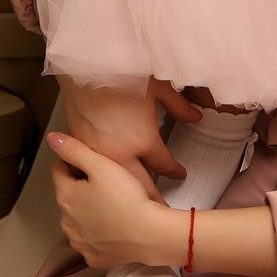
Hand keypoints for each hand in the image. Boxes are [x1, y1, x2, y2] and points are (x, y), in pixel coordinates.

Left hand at [43, 131, 185, 268]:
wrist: (149, 234)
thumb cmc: (126, 197)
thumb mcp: (101, 165)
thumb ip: (74, 150)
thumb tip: (52, 138)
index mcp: (65, 196)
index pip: (59, 170)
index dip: (75, 161)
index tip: (93, 162)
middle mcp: (66, 222)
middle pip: (69, 196)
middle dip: (82, 188)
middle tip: (107, 184)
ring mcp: (79, 242)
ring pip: (78, 220)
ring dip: (88, 212)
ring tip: (112, 205)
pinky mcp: (93, 257)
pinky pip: (91, 241)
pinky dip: (99, 234)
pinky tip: (114, 226)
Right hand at [58, 78, 201, 194]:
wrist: (86, 66)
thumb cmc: (122, 73)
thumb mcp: (158, 88)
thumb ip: (178, 107)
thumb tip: (196, 117)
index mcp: (143, 140)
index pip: (165, 165)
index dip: (175, 172)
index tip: (180, 174)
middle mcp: (121, 153)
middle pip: (141, 186)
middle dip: (154, 200)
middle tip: (162, 211)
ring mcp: (98, 153)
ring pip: (115, 183)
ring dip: (127, 193)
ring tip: (135, 204)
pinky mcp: (80, 147)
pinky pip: (92, 170)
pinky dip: (100, 177)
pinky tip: (103, 184)